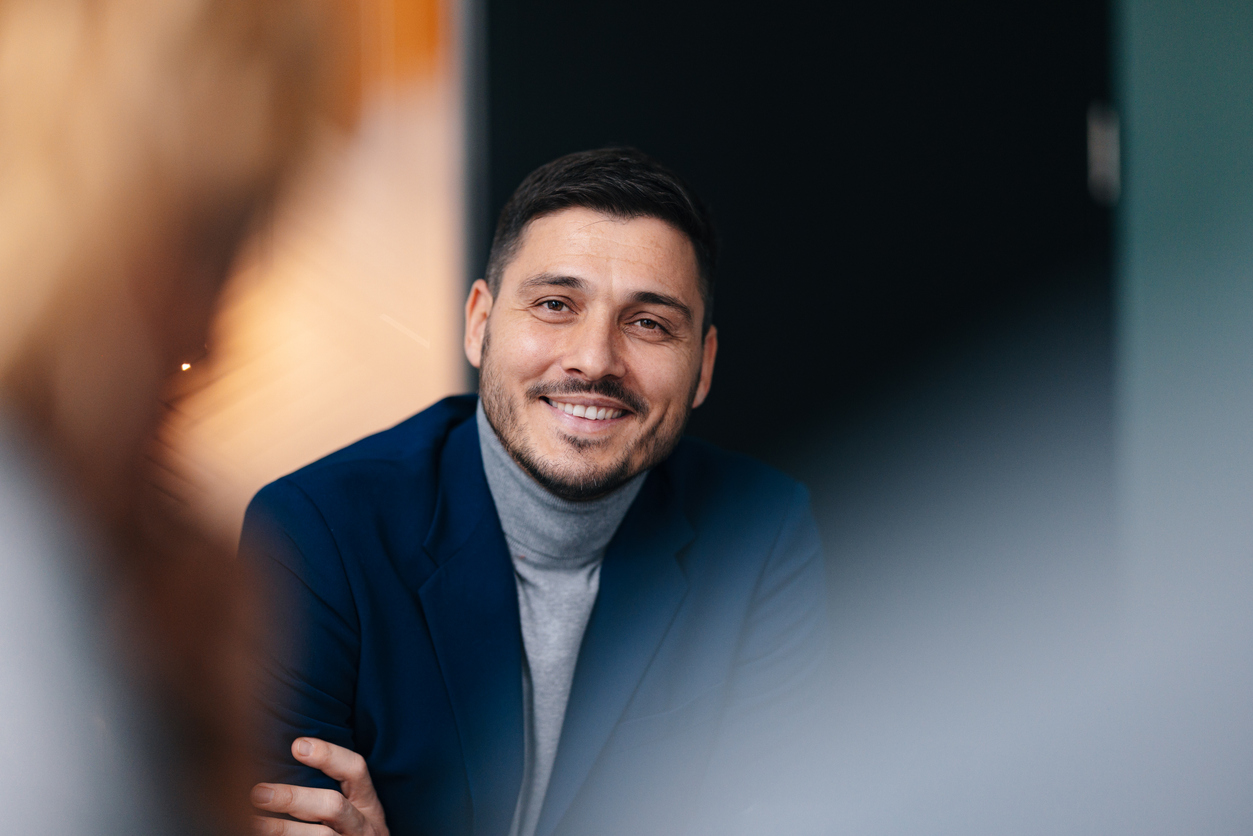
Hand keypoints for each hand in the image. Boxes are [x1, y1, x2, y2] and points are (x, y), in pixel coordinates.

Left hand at [251, 737, 389, 834]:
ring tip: (253, 823)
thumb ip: (327, 791)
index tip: (297, 746)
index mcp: (367, 803)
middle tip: (258, 793)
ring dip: (283, 829)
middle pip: (333, 805)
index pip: (355, 769)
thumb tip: (288, 756)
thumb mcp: (351, 810)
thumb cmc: (348, 833)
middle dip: (294, 798)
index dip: (330, 755)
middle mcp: (364, 825)